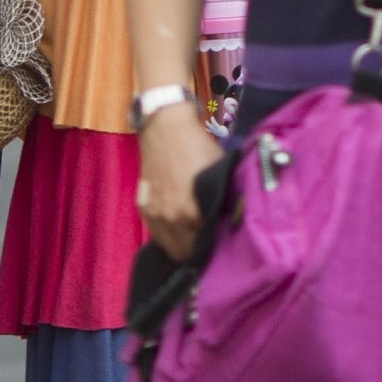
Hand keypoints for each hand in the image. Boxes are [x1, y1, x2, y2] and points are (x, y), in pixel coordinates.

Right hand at [139, 102, 226, 256]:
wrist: (166, 128)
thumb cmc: (197, 148)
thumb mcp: (218, 172)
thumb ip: (225, 198)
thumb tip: (238, 217)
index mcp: (191, 212)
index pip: (204, 246)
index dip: (214, 246)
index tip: (221, 244)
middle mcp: (170, 219)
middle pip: (185, 253)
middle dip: (197, 251)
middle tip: (208, 244)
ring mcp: (154, 215)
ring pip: (169, 247)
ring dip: (181, 246)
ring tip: (193, 239)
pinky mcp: (143, 208)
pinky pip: (157, 235)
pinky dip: (168, 236)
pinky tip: (179, 230)